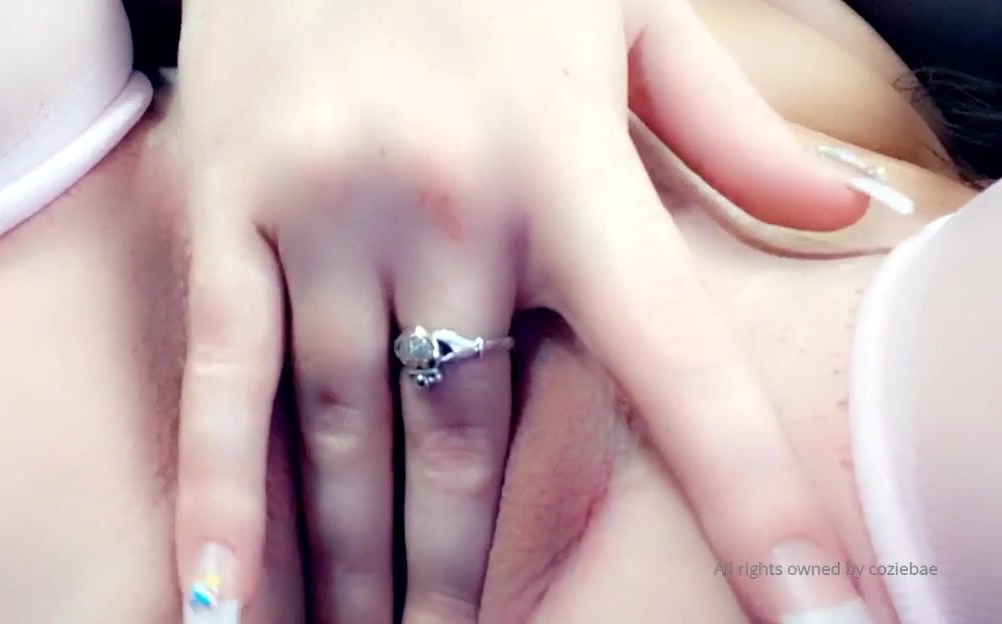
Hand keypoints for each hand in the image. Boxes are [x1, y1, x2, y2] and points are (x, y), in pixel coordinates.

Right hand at [168, 0, 874, 621]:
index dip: (751, 505)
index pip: (676, 366)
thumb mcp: (632, 15)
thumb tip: (846, 217)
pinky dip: (218, 493)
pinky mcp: (223, 211)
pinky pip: (220, 378)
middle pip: (473, 443)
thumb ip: (729, 131)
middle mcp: (451, 206)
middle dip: (478, 580)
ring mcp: (325, 214)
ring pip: (349, 434)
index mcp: (572, 169)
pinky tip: (213, 598)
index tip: (811, 614)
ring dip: (360, 565)